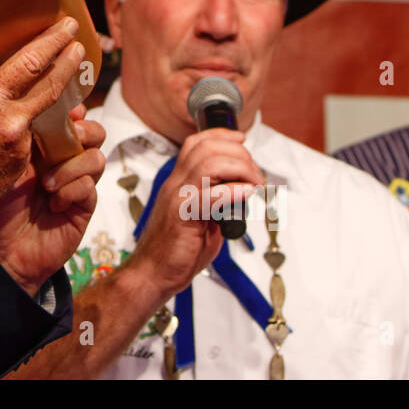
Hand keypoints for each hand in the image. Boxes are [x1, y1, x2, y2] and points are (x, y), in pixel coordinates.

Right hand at [0, 14, 84, 218]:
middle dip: (68, 64)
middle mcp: (12, 124)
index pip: (31, 64)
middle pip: (51, 87)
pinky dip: (25, 127)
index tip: (69, 26)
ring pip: (39, 116)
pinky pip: (28, 141)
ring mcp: (19, 149)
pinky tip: (18, 120)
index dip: (52, 42)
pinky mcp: (18, 167)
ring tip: (50, 81)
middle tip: (79, 43)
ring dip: (46, 99)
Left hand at [0, 105, 105, 294]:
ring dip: (71, 167)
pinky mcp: (84, 207)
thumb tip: (39, 109)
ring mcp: (77, 184)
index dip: (74, 110)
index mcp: (47, 146)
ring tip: (47, 184)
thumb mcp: (8, 166)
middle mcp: (66, 161)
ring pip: (96, 159)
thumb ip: (26, 140)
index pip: (72, 118)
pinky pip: (90, 188)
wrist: (3, 251)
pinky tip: (53, 203)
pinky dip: (71, 190)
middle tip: (66, 140)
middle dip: (84, 132)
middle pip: (95, 133)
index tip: (68, 108)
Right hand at [123, 128, 263, 314]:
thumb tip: (241, 194)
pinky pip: (210, 196)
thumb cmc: (176, 250)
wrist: (152, 273)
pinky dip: (234, 192)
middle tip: (256, 175)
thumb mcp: (200, 218)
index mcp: (179, 181)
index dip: (221, 135)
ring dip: (240, 169)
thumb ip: (217, 203)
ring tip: (254, 184)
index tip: (241, 140)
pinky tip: (247, 195)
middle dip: (239, 154)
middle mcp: (176, 184)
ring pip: (209, 165)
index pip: (196, 143)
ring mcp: (178, 198)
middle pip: (207, 148)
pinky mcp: (182, 217)